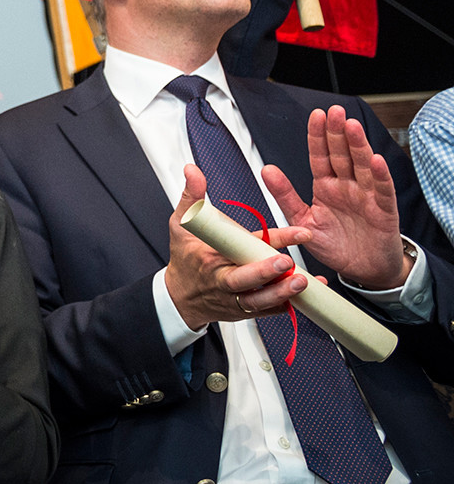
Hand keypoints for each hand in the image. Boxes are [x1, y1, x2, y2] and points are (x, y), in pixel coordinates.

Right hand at [165, 164, 310, 330]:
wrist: (180, 296)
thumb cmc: (184, 258)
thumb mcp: (180, 225)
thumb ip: (191, 197)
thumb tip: (192, 170)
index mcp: (211, 256)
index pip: (242, 245)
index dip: (272, 238)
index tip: (297, 232)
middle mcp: (223, 279)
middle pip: (245, 279)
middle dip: (267, 272)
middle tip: (288, 262)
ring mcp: (234, 298)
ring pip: (258, 301)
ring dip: (280, 293)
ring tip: (302, 282)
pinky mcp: (244, 311)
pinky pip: (266, 312)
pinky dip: (284, 306)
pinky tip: (301, 298)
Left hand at [263, 107, 408, 288]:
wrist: (362, 269)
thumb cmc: (334, 244)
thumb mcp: (303, 220)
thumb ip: (285, 196)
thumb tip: (266, 170)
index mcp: (326, 186)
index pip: (320, 156)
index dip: (318, 136)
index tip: (316, 115)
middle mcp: (347, 186)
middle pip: (342, 154)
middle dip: (338, 132)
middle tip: (335, 111)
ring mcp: (366, 196)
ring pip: (362, 166)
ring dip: (358, 146)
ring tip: (352, 126)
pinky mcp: (383, 211)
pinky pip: (382, 191)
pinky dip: (380, 176)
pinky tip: (376, 160)